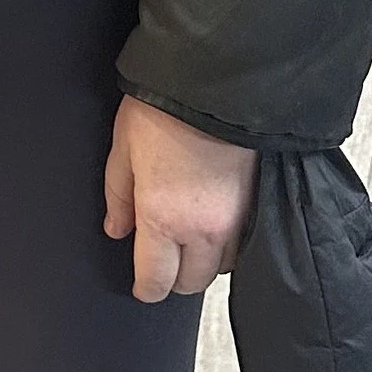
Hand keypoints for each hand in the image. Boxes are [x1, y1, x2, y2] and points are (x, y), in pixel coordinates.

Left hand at [102, 96, 257, 302]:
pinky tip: (213, 228)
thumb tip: (116, 229)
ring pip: (220, 269)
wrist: (215, 83)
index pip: (156, 281)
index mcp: (162, 219)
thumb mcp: (123, 148)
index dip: (146, 289)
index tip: (142, 287)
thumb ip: (118, 196)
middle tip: (162, 261)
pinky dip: (227, 247)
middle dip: (173, 279)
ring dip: (202, 263)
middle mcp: (201, 230)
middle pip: (191, 283)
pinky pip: (241, 247)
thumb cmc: (163, 109)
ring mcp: (234, 221)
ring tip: (187, 242)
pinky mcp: (255, 206)